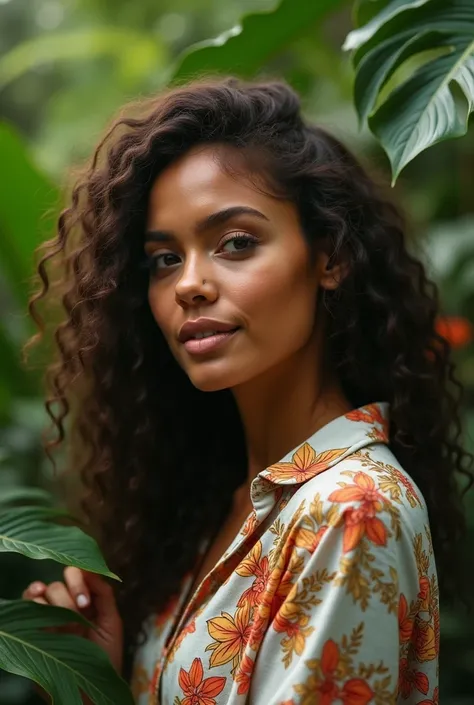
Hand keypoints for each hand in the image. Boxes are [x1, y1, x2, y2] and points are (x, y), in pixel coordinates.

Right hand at [23, 567, 123, 694]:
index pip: (79, 574)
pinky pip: (29, 603)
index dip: (80, 579)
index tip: (85, 600)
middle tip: (80, 610)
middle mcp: (67, 604)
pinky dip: (32, 596)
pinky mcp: (35, 626)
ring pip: (45, 591)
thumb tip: (92, 566)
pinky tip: (37, 595)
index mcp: (86, 600)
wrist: (91, 690)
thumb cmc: (105, 657)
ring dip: (55, 600)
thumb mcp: (111, 622)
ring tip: (65, 618)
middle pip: (61, 581)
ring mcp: (50, 615)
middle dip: (70, 594)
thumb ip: (103, 593)